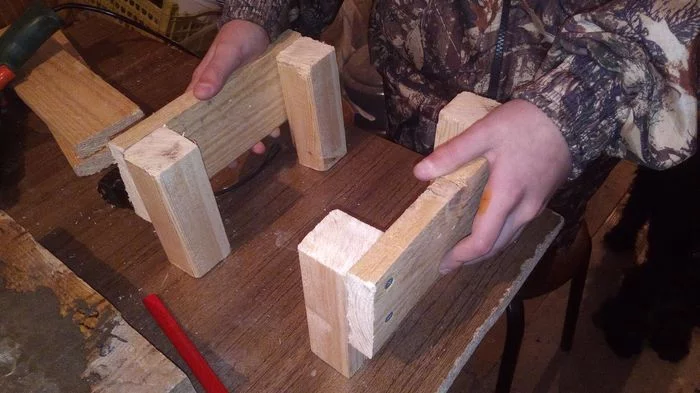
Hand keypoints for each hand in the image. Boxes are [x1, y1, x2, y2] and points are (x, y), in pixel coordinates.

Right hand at [188, 20, 275, 152]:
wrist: (261, 26)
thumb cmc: (237, 37)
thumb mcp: (226, 53)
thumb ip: (215, 72)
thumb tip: (199, 95)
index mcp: (204, 86)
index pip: (195, 114)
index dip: (197, 134)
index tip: (201, 154)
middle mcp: (220, 95)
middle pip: (220, 123)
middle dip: (228, 142)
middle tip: (233, 163)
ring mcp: (239, 96)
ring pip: (242, 122)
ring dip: (250, 137)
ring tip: (259, 149)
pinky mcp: (256, 94)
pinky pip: (259, 113)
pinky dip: (266, 124)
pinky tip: (275, 132)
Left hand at [413, 99, 571, 273]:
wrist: (570, 114)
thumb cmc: (526, 123)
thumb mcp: (484, 132)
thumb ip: (453, 154)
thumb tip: (420, 172)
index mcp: (507, 197)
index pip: (483, 241)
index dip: (463, 256)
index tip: (444, 264)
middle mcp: (525, 209)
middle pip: (497, 247)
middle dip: (472, 258)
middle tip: (450, 263)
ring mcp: (538, 205)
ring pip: (510, 238)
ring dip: (488, 248)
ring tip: (466, 251)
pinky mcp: (544, 197)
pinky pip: (520, 226)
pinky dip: (501, 234)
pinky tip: (490, 226)